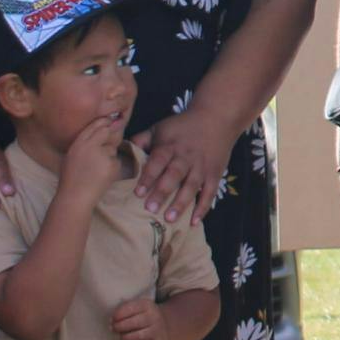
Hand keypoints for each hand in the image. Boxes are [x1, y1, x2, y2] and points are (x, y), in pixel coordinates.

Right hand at [55, 107, 129, 187]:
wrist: (75, 197)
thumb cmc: (70, 178)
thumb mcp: (71, 156)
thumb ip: (84, 144)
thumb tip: (99, 132)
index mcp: (78, 143)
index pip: (94, 126)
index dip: (103, 122)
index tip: (108, 121)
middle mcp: (90, 146)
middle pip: (106, 132)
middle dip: (109, 134)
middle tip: (107, 144)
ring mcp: (102, 155)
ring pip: (112, 148)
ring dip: (109, 155)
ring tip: (97, 170)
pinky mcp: (112, 165)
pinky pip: (116, 161)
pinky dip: (112, 167)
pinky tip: (102, 176)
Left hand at [109, 293, 166, 339]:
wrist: (166, 325)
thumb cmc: (143, 316)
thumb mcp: (138, 307)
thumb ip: (125, 310)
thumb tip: (111, 321)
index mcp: (147, 305)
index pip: (132, 308)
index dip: (119, 314)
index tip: (112, 319)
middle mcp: (154, 317)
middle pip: (135, 322)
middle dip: (120, 326)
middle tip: (113, 328)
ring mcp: (157, 331)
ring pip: (139, 336)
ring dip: (126, 337)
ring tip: (121, 336)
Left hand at [138, 103, 241, 220]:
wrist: (216, 117)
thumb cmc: (183, 125)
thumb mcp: (160, 127)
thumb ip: (142, 140)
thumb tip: (124, 150)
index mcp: (170, 146)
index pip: (158, 161)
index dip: (148, 176)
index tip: (138, 192)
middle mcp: (186, 157)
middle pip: (174, 175)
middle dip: (162, 192)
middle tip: (150, 209)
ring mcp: (202, 166)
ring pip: (191, 186)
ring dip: (181, 203)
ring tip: (169, 218)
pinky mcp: (215, 174)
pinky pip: (209, 192)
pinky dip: (203, 207)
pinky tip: (194, 222)